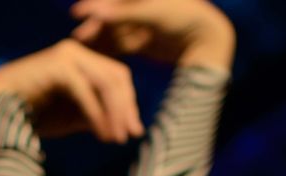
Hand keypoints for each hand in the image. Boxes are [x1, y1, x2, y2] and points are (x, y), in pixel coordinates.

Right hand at [0, 40, 142, 143]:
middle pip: (116, 77)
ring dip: (115, 113)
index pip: (115, 76)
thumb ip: (94, 115)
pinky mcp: (59, 67)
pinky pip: (87, 92)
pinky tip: (103, 134)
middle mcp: (75, 52)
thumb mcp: (70, 117)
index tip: (133, 130)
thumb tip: (122, 126)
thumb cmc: (30, 115)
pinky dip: (97, 115)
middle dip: (127, 108)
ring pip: (105, 83)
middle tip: (131, 135)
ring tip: (117, 139)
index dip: (128, 103)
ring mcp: (67, 56)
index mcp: (80, 60)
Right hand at [70, 0, 235, 69]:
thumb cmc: (184, 17)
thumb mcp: (152, 13)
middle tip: (78, 39)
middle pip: (110, 16)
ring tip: (81, 51)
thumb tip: (94, 11)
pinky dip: (110, 51)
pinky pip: (121, 45)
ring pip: (113, 32)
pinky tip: (96, 59)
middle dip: (95, 27)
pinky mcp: (142, 42)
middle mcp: (138, 7)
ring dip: (100, 41)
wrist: (208, 39)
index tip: (77, 13)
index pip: (112, 1)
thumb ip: (122, 13)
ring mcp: (139, 25)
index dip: (95, 6)